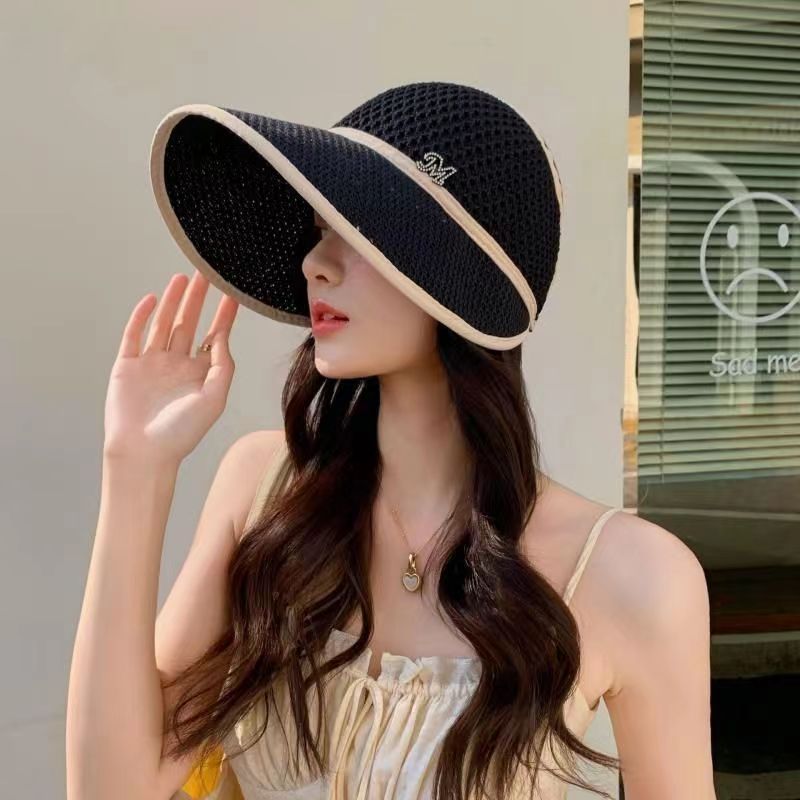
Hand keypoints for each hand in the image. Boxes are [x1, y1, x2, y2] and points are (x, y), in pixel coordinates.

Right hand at [103, 270, 238, 465]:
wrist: (143, 452)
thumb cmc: (182, 433)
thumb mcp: (214, 398)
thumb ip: (223, 366)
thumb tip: (223, 336)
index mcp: (199, 373)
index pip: (215, 336)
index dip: (224, 314)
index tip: (233, 293)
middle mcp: (176, 365)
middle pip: (189, 323)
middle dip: (198, 299)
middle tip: (206, 273)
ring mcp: (151, 363)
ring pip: (163, 324)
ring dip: (173, 301)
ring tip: (182, 278)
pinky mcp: (127, 366)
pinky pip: (134, 335)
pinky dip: (141, 316)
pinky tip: (152, 300)